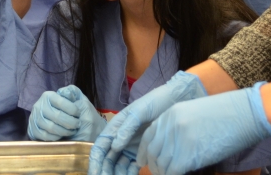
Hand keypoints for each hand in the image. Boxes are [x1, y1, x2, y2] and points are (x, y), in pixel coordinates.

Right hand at [28, 86, 107, 141]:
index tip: (79, 114)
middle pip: (57, 116)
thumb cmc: (73, 112)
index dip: (73, 110)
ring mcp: (34, 118)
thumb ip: (73, 92)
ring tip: (72, 131)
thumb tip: (66, 92)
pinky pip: (45, 136)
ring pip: (51, 127)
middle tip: (77, 125)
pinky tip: (62, 135)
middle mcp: (39, 105)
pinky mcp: (33, 131)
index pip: (61, 102)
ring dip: (65, 131)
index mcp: (49, 96)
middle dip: (71, 122)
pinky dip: (56, 137)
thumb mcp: (77, 99)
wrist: (68, 128)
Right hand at [89, 71, 205, 174]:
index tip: (95, 173)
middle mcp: (119, 139)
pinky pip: (131, 167)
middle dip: (105, 170)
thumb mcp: (140, 111)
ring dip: (117, 173)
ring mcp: (130, 147)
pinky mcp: (141, 153)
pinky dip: (129, 173)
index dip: (95, 161)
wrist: (175, 101)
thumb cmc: (155, 102)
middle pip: (107, 159)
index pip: (100, 147)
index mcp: (115, 127)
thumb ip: (127, 127)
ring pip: (118, 165)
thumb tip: (115, 146)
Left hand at [137, 82, 270, 174]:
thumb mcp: (194, 113)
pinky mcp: (189, 154)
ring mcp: (179, 139)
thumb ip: (178, 126)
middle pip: (153, 152)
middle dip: (153, 165)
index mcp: (171, 113)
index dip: (144, 151)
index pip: (148, 135)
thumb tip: (170, 147)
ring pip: (161, 164)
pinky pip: (172, 172)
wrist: (244, 113)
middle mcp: (171, 125)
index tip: (143, 161)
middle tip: (159, 172)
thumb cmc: (225, 114)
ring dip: (163, 173)